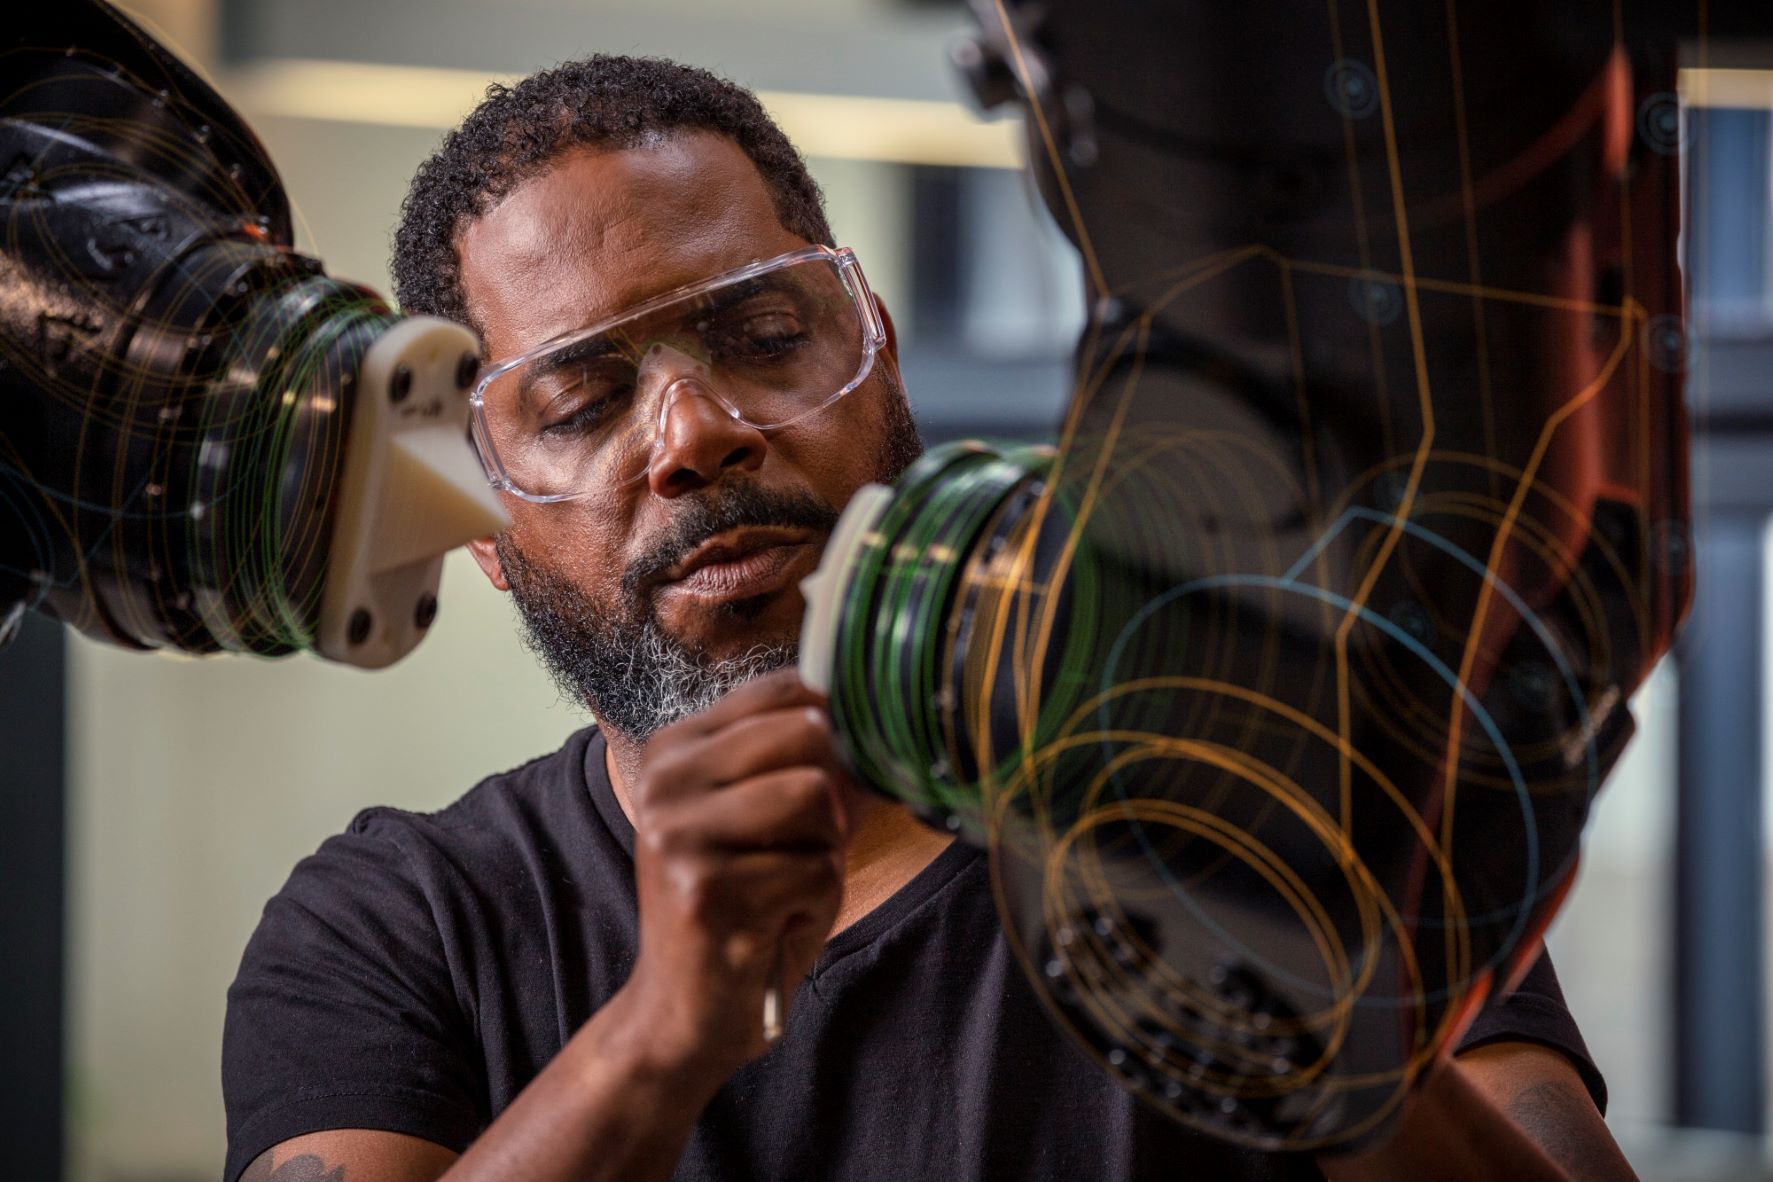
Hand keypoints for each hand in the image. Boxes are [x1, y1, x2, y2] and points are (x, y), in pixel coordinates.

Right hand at [621, 669, 851, 1078]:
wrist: (685, 1012)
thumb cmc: (741, 907)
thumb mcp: (763, 817)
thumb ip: (804, 760)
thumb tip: (881, 713)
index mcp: (675, 749)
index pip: (783, 688)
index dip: (837, 726)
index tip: (834, 781)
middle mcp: (666, 780)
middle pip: (807, 733)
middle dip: (832, 796)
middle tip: (805, 849)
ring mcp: (678, 834)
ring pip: (816, 797)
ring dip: (823, 852)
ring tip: (786, 886)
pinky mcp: (705, 892)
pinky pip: (816, 870)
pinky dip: (815, 905)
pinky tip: (775, 926)